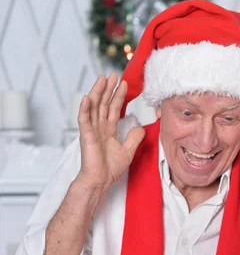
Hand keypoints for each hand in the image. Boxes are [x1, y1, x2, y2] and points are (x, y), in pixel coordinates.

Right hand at [76, 73, 144, 192]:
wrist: (100, 180)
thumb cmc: (110, 169)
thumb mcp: (128, 151)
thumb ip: (134, 138)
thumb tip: (140, 127)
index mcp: (108, 130)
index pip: (113, 109)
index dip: (118, 96)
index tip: (124, 84)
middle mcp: (99, 127)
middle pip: (103, 104)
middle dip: (108, 89)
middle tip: (113, 74)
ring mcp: (91, 130)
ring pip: (94, 107)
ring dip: (97, 92)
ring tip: (102, 79)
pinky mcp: (86, 136)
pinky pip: (84, 119)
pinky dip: (85, 108)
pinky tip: (87, 97)